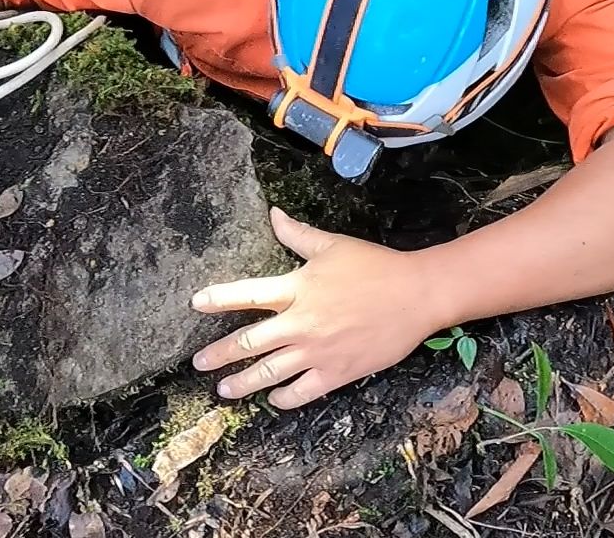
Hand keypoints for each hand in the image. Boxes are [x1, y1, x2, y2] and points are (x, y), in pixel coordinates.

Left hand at [190, 208, 443, 408]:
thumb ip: (297, 234)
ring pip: (270, 373)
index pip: (247, 295)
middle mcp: (301, 323)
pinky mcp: (337, 373)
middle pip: (250, 343)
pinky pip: (302, 392)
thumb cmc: (375, 266)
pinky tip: (273, 399)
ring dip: (243, 383)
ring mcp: (317, 352)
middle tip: (198, 363)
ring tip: (223, 390)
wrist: (417, 296)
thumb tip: (273, 213)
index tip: (196, 303)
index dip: (218, 299)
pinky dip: (284, 398)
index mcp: (297, 289)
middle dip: (220, 354)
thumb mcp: (333, 245)